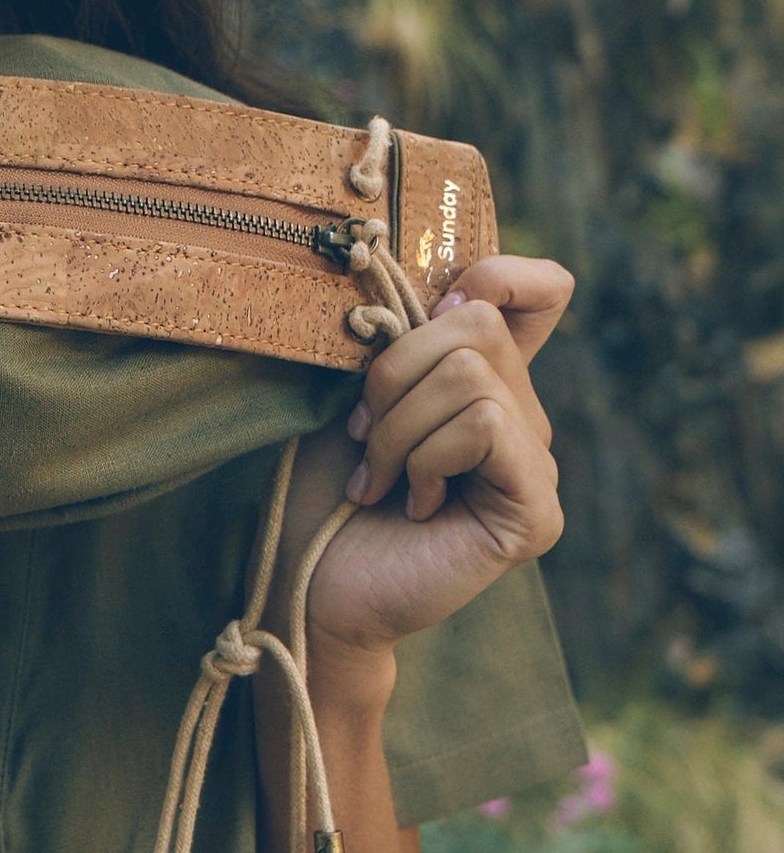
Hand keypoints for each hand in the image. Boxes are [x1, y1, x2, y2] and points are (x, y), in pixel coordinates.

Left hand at [283, 254, 573, 662]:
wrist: (311, 580)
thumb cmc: (323, 484)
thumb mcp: (353, 389)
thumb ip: (403, 337)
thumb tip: (451, 289)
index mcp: (483, 378)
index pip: (542, 291)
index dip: (501, 273)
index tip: (428, 306)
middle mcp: (522, 415)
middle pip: (477, 321)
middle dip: (393, 374)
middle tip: (363, 436)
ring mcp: (535, 464)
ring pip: (472, 375)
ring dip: (397, 427)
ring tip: (378, 479)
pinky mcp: (536, 510)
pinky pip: (483, 426)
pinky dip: (425, 457)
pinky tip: (412, 503)